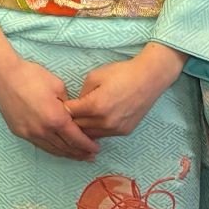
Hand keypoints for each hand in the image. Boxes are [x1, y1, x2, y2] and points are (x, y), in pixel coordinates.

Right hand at [0, 24, 99, 160]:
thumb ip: (68, 104)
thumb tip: (72, 113)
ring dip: (66, 154)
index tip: (96, 149)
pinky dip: (52, 148)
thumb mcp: (58, 86)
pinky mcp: (20, 132)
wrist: (4, 76)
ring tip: (77, 156)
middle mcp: (44, 130)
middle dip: (80, 153)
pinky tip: (57, 149)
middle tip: (90, 156)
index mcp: (56, 118)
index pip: (76, 138)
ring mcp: (30, 133)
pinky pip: (40, 145)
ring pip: (52, 149)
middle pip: (65, 147)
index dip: (87, 145)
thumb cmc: (32, 76)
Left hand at [65, 43, 184, 139]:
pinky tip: (95, 121)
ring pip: (90, 135)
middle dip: (71, 120)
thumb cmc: (121, 73)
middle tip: (67, 114)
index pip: (70, 114)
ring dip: (84, 128)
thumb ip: (82, 93)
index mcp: (95, 106)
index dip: (63, 109)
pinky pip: (104, 135)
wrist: (148, 79)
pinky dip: (97, 130)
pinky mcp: (124, 132)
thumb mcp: (95, 76)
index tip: (59, 106)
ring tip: (80, 118)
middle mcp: (104, 122)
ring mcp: (115, 129)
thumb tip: (76, 105)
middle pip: (78, 127)